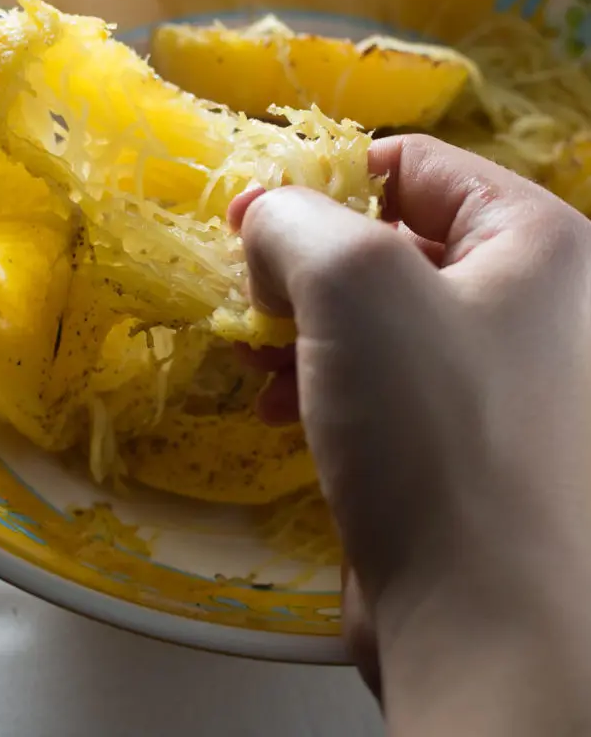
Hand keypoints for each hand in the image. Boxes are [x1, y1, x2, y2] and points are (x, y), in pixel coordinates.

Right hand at [232, 135, 590, 735]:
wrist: (483, 618)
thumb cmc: (433, 426)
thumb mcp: (354, 282)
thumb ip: (296, 220)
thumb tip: (265, 217)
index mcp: (534, 240)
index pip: (414, 166)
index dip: (327, 179)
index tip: (255, 221)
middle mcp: (527, 299)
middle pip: (388, 240)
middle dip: (305, 266)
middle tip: (251, 298)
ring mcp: (494, 373)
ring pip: (373, 315)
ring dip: (301, 327)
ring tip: (255, 360)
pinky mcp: (457, 435)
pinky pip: (378, 378)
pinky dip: (321, 380)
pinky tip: (280, 409)